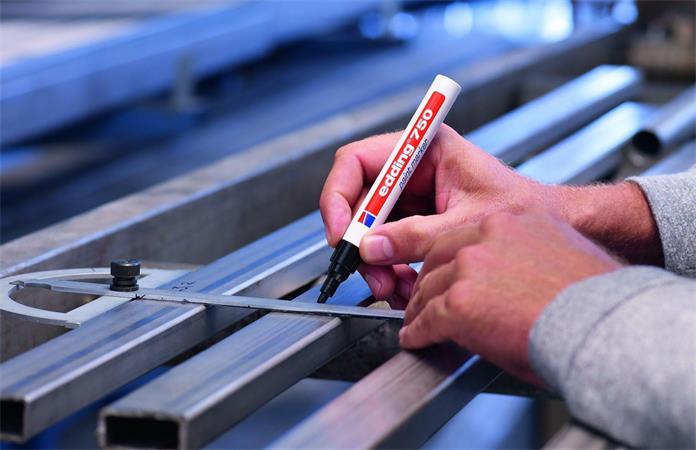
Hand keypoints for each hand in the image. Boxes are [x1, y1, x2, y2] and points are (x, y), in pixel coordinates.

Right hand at [320, 125, 548, 304]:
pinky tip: (405, 285)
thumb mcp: (466, 223)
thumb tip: (371, 247)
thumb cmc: (525, 207)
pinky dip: (392, 269)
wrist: (554, 226)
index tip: (341, 232)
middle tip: (368, 270)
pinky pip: (390, 245)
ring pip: (372, 229)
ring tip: (392, 287)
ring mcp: (414, 197)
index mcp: (425, 148)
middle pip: (360, 201)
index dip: (339, 196)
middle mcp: (414, 170)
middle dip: (361, 241)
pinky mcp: (419, 221)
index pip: (358, 162)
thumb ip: (416, 235)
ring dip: (376, 262)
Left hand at [399, 211, 622, 384]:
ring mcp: (469, 269)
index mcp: (514, 222)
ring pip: (428, 288)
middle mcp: (487, 236)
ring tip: (417, 322)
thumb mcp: (561, 256)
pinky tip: (417, 339)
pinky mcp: (459, 304)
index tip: (447, 272)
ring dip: (419, 308)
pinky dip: (418, 333)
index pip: (465, 236)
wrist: (603, 325)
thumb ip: (527, 258)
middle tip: (425, 298)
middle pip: (439, 257)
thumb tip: (514, 280)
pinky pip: (426, 320)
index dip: (450, 259)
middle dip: (429, 280)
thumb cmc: (595, 300)